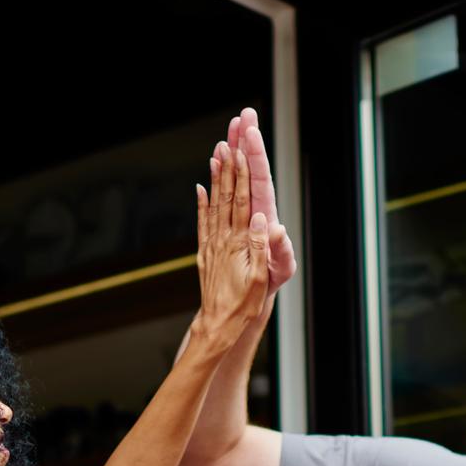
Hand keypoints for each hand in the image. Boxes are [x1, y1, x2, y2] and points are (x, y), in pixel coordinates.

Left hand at [192, 143, 273, 359]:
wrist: (217, 325)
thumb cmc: (243, 305)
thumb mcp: (259, 279)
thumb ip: (260, 247)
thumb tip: (264, 218)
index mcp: (240, 243)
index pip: (242, 201)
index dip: (242, 175)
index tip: (241, 151)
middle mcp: (223, 238)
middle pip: (227, 195)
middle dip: (228, 166)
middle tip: (229, 140)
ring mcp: (212, 244)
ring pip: (214, 204)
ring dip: (215, 178)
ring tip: (215, 154)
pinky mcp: (205, 252)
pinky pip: (202, 222)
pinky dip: (201, 203)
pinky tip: (200, 187)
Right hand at [216, 107, 295, 290]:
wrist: (254, 291)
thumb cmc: (269, 282)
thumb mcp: (279, 270)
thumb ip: (281, 251)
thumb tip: (279, 229)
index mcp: (265, 214)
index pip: (261, 177)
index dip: (257, 154)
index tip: (252, 132)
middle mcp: (255, 206)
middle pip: (251, 167)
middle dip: (247, 140)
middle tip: (245, 114)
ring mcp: (244, 209)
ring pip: (238, 173)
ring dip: (234, 150)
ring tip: (230, 127)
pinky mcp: (233, 215)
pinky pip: (225, 189)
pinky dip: (220, 173)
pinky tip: (215, 158)